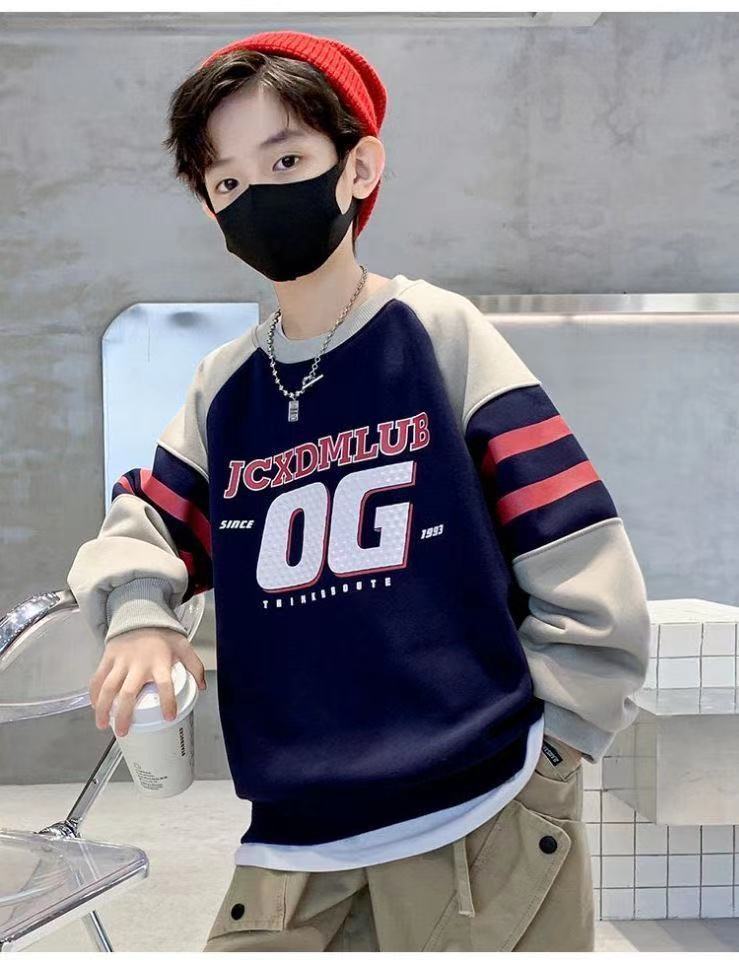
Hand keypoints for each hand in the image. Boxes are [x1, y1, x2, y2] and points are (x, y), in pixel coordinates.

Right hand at [89, 627, 206, 736]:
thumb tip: (203, 687)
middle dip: (124, 714)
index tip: (169, 717)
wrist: (141, 614)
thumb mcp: (183, 646)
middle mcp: (138, 663)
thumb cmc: (163, 635)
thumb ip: (195, 666)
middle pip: (128, 692)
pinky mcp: (107, 657)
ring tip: (103, 725)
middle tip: (123, 731)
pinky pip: (98, 678)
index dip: (168, 701)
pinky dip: (94, 694)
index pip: (165, 684)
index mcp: (160, 661)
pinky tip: (95, 706)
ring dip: (104, 708)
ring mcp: (121, 661)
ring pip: (108, 688)